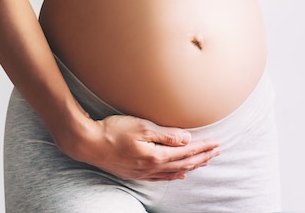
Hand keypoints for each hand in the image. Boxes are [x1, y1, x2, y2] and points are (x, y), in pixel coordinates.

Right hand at [61, 114, 219, 180]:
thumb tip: (188, 139)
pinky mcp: (134, 173)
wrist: (87, 143)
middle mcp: (152, 168)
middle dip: (202, 157)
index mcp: (156, 156)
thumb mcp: (143, 127)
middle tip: (217, 152)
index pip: (186, 152)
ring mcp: (143, 173)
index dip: (203, 147)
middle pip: (184, 163)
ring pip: (174, 172)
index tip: (217, 143)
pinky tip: (179, 175)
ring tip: (205, 163)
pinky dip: (174, 175)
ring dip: (191, 166)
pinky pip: (161, 177)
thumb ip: (167, 135)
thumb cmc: (113, 131)